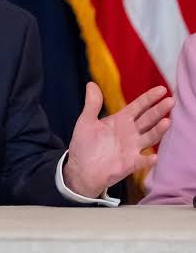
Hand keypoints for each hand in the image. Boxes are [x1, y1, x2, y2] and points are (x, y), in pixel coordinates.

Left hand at [64, 82, 172, 197]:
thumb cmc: (85, 144)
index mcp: (120, 120)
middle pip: (148, 119)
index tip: (162, 89)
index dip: (149, 98)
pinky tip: (154, 157)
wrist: (81, 169)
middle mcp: (130, 133)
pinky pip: (142, 161)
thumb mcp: (86, 122)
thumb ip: (92, 104)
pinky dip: (148, 160)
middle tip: (170, 101)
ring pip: (150, 137)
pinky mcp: (130, 164)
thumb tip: (91, 84)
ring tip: (166, 122)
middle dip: (159, 110)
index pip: (138, 107)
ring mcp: (132, 148)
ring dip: (158, 131)